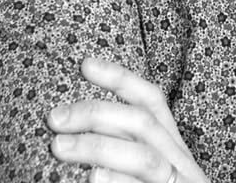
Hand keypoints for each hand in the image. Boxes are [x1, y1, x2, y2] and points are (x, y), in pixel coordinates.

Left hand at [48, 57, 209, 182]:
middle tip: (55, 118)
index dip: (121, 78)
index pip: (152, 100)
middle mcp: (179, 162)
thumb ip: (124, 148)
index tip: (85, 65)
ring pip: (144, 158)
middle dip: (97, 113)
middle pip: (143, 123)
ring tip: (59, 147)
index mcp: (172, 146)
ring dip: (99, 147)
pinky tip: (92, 179)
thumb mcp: (148, 170)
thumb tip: (75, 126)